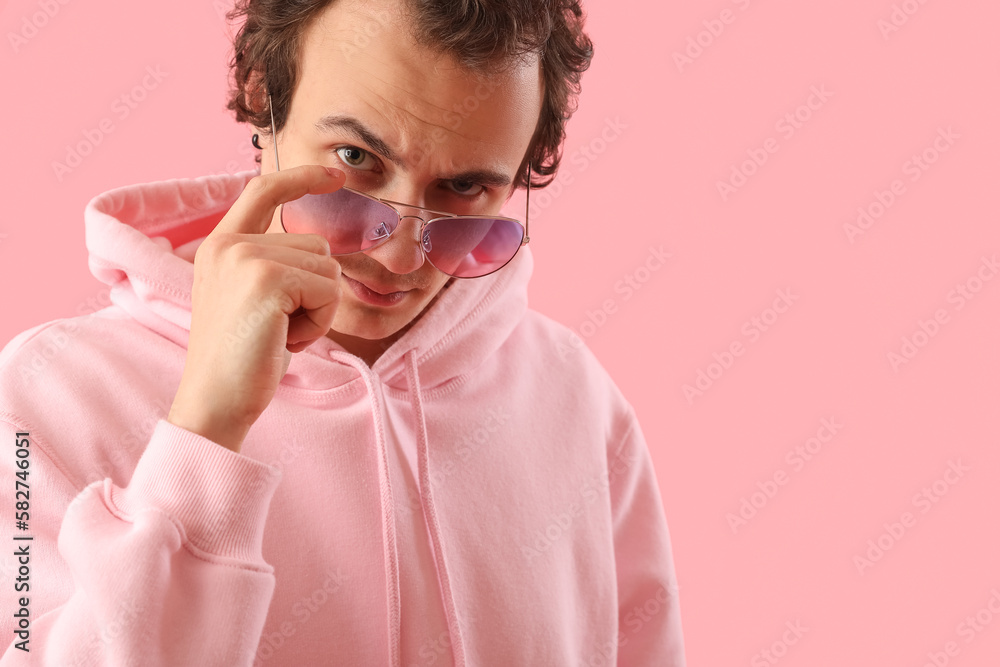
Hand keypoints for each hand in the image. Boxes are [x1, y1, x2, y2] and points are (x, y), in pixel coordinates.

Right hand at [168, 165, 346, 452]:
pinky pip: (328, 290)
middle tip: (278, 328)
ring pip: (327, 268)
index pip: (264, 190)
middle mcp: (230, 243)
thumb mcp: (254, 300)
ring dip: (318, 309)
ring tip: (279, 334)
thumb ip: (277, 267)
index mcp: (221, 245)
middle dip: (314, 293)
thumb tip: (324, 251)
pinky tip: (285, 340)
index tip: (337, 175)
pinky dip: (319, 322)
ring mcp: (246, 257)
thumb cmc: (243, 361)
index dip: (302, 178)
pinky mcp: (267, 278)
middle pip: (316, 246)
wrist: (215, 401)